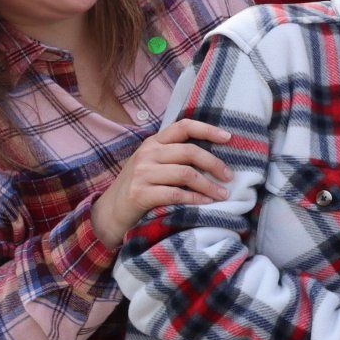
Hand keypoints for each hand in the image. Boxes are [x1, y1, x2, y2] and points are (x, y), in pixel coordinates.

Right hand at [92, 119, 233, 247]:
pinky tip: (206, 203)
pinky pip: (176, 193)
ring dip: (209, 186)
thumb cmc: (141, 187)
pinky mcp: (140, 193)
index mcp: (153, 143)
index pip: (183, 126)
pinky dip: (195, 199)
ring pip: (186, 173)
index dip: (207, 129)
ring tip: (223, 194)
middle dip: (215, 164)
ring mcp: (142, 173)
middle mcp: (147, 154)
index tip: (228, 137)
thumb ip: (175, 155)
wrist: (110, 212)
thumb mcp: (154, 164)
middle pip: (190, 152)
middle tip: (229, 177)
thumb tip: (214, 155)